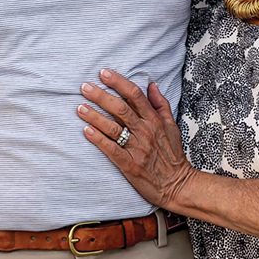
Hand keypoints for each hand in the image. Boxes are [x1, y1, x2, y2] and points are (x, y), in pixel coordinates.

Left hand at [78, 69, 195, 210]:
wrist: (178, 184)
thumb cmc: (173, 155)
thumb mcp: (172, 126)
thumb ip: (161, 104)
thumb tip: (152, 85)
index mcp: (154, 120)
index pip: (135, 95)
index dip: (118, 82)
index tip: (104, 73)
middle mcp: (145, 131)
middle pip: (120, 108)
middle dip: (101, 96)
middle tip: (85, 87)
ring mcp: (137, 148)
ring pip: (113, 128)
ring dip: (95, 116)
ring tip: (80, 107)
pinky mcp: (129, 165)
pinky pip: (111, 149)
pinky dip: (99, 140)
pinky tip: (87, 131)